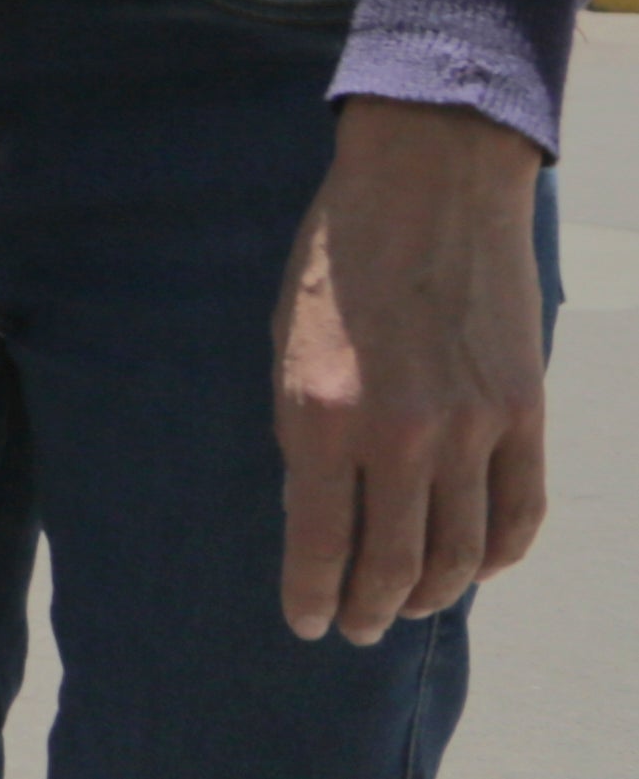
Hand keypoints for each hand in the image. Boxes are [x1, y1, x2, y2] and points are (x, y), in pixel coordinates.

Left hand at [275, 96, 550, 643]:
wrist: (427, 183)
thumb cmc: (338, 258)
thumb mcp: (287, 343)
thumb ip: (306, 428)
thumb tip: (320, 505)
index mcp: (320, 413)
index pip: (318, 544)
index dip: (310, 596)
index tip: (305, 622)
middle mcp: (398, 434)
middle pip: (392, 565)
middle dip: (368, 610)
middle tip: (355, 628)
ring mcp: (471, 427)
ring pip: (458, 555)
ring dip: (429, 595)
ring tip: (406, 606)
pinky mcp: (523, 412)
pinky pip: (518, 514)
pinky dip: (495, 557)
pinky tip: (471, 568)